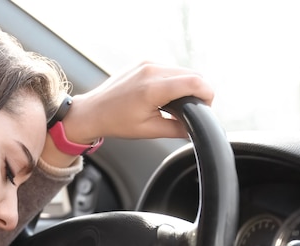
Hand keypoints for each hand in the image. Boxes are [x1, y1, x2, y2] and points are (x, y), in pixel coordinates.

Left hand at [65, 61, 214, 141]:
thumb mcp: (149, 130)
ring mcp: (146, 63)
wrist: (92, 112)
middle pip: (192, 74)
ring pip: (181, 70)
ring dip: (185, 84)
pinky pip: (168, 68)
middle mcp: (151, 70)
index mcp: (153, 88)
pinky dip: (173, 80)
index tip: (206, 107)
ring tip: (176, 103)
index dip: (207, 95)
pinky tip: (164, 94)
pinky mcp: (143, 62)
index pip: (195, 82)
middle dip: (198, 91)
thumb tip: (194, 129)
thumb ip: (176, 129)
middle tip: (191, 108)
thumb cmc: (115, 122)